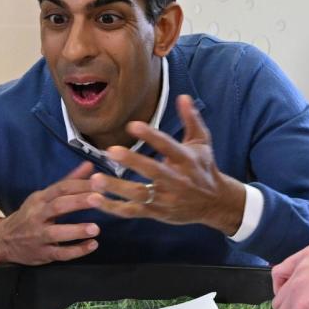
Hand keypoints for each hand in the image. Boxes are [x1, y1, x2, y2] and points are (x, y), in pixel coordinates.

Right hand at [0, 162, 101, 264]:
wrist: (4, 240)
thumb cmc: (30, 215)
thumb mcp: (44, 196)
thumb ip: (68, 182)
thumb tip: (89, 165)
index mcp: (40, 199)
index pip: (60, 188)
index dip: (80, 185)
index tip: (100, 183)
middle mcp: (37, 216)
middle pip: (58, 206)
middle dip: (79, 202)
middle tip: (100, 199)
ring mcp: (38, 236)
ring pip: (57, 232)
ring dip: (77, 230)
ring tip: (96, 228)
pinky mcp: (42, 253)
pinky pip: (60, 253)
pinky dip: (77, 251)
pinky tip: (92, 245)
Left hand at [90, 95, 245, 235]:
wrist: (215, 203)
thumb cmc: (204, 168)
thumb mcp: (202, 143)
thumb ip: (191, 119)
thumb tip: (183, 96)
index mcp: (187, 160)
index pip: (168, 146)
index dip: (151, 136)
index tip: (132, 125)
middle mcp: (177, 180)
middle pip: (153, 171)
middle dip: (132, 162)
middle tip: (109, 151)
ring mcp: (165, 199)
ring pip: (139, 194)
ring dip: (116, 188)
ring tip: (95, 179)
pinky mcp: (155, 212)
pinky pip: (131, 211)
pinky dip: (112, 207)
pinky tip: (93, 199)